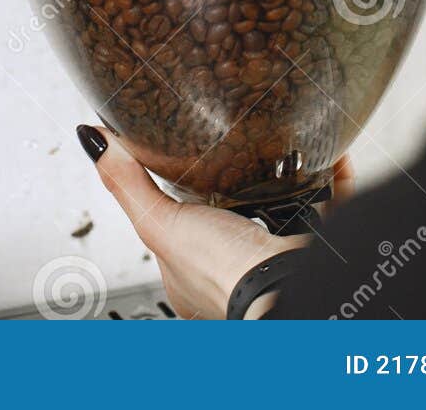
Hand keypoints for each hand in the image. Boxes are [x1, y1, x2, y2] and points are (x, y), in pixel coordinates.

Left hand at [78, 127, 353, 319]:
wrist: (282, 287)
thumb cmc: (219, 273)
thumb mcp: (159, 223)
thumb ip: (127, 182)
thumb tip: (92, 140)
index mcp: (195, 273)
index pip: (183, 227)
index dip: (182, 196)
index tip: (185, 159)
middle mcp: (236, 268)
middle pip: (237, 215)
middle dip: (242, 179)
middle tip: (242, 140)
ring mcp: (277, 256)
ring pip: (284, 207)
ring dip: (287, 173)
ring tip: (282, 137)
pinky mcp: (318, 242)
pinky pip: (331, 200)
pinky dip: (333, 172)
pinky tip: (328, 147)